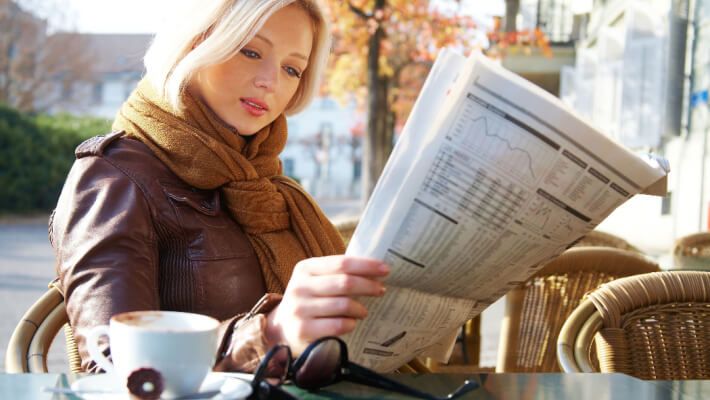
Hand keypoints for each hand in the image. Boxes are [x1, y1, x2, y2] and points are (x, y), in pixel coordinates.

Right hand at [265, 255, 388, 354]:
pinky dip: (350, 324)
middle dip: (368, 286)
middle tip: (381, 290)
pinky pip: (337, 325)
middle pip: (345, 283)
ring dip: (360, 309)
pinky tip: (352, 323)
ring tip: (363, 311)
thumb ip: (339, 273)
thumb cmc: (310, 301)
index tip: (386, 270)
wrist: (282, 328)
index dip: (366, 266)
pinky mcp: (302, 330)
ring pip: (343, 305)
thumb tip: (376, 270)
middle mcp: (300, 286)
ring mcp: (299, 309)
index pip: (342, 263)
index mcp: (305, 268)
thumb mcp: (317, 281)